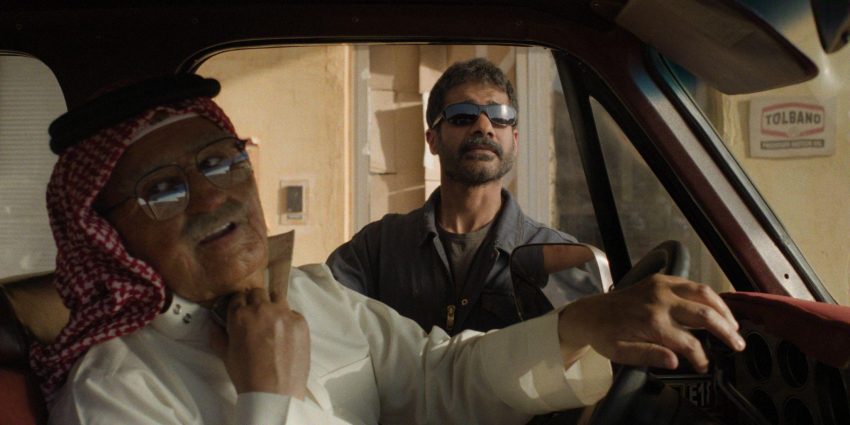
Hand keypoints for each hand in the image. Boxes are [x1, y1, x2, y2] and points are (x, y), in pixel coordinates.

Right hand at [210, 287, 309, 397]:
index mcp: (241, 316)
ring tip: (272, 321)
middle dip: (255, 301)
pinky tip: (285, 335)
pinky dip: (288, 320)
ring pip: (277, 297)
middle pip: (258, 292)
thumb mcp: (226, 356)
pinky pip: (293, 313)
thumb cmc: (247, 376)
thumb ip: (218, 336)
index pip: (238, 296)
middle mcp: (263, 309)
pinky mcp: (301, 322)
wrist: (274, 392)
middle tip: (256, 316)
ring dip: (273, 305)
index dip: (239, 303)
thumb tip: (215, 325)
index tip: (241, 310)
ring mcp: (284, 314)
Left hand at [557, 274, 744, 372]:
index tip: (704, 367)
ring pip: (703, 293)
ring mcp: (661, 286)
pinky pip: (692, 284)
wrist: (589, 312)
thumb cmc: (605, 335)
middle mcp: (660, 301)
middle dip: (726, 331)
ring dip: (723, 310)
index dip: (701, 357)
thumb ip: (649, 355)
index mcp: (651, 322)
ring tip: (734, 326)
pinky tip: (716, 309)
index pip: (689, 343)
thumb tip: (676, 360)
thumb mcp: (621, 353)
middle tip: (738, 345)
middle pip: (704, 314)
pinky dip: (709, 296)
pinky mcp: (660, 278)